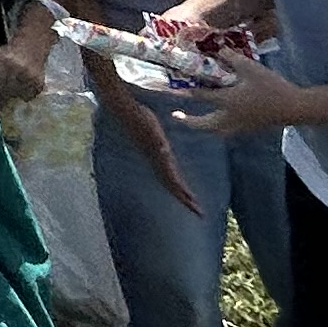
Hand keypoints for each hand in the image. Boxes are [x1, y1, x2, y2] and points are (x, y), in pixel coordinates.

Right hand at [104, 90, 202, 214]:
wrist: (127, 112)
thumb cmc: (142, 119)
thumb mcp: (152, 129)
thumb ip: (157, 141)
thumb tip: (164, 151)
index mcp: (161, 160)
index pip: (175, 183)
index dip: (185, 196)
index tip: (196, 208)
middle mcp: (157, 162)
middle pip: (173, 187)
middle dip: (186, 200)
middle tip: (200, 214)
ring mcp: (154, 159)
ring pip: (168, 181)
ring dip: (180, 193)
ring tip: (190, 202)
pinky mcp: (153, 154)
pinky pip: (166, 173)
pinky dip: (173, 181)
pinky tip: (175, 181)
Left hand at [186, 63, 313, 135]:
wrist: (292, 107)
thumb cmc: (271, 86)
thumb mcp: (249, 67)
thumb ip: (231, 57)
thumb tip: (218, 48)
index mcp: (228, 101)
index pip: (202, 95)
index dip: (189, 89)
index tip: (177, 85)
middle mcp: (230, 116)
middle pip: (204, 123)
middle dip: (188, 120)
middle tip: (176, 115)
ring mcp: (239, 125)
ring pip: (215, 130)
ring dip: (203, 126)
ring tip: (195, 122)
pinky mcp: (248, 128)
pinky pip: (227, 131)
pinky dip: (217, 128)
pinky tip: (218, 122)